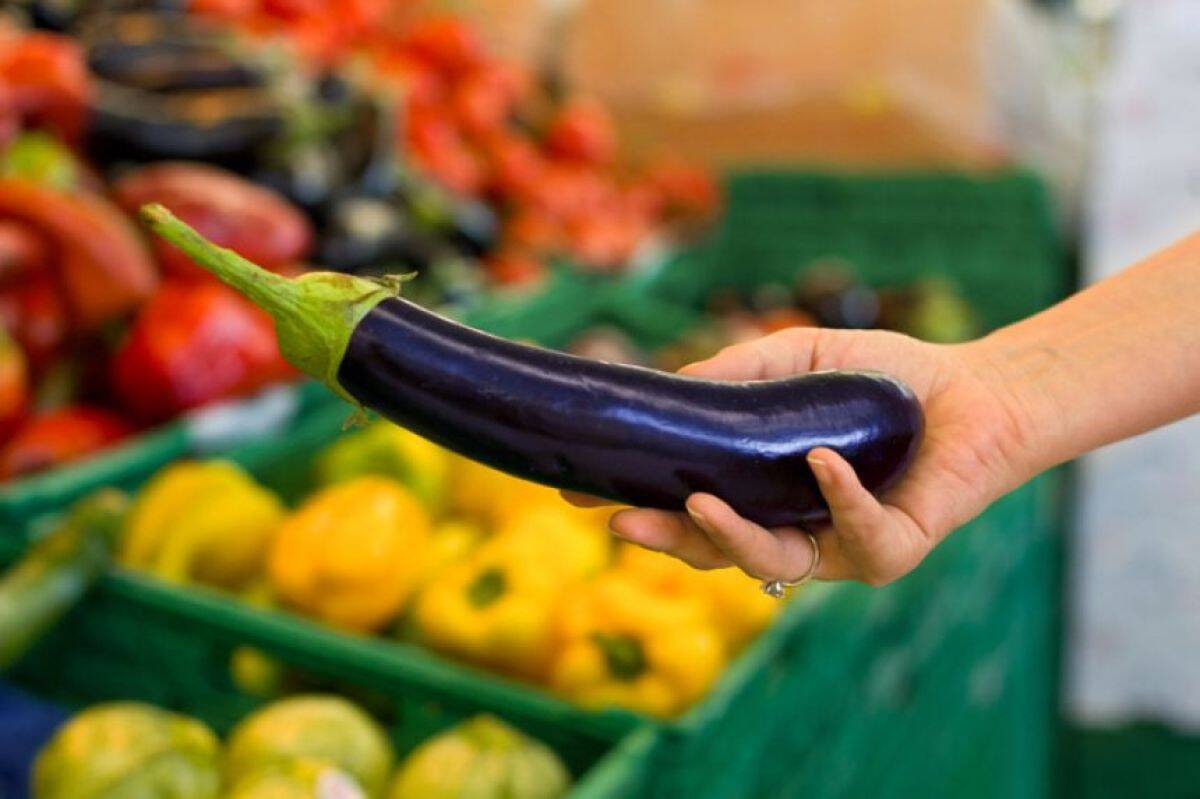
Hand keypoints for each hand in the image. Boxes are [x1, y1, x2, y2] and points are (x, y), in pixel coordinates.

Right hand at [566, 327, 1039, 585]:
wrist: (977, 387)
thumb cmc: (884, 377)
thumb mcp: (796, 360)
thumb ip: (737, 373)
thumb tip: (673, 386)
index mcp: (765, 493)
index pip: (691, 509)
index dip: (640, 504)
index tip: (581, 494)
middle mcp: (795, 528)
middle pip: (715, 552)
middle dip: (665, 540)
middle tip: (618, 520)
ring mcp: (840, 546)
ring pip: (772, 564)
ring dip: (730, 539)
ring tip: (695, 504)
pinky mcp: (893, 550)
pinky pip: (858, 538)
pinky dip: (840, 500)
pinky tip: (822, 464)